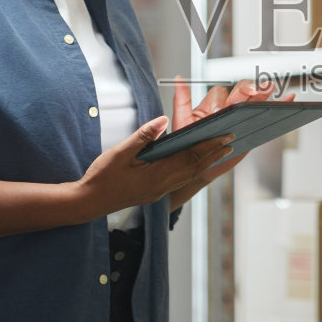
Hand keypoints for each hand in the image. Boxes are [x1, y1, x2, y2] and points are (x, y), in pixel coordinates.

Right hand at [76, 115, 232, 216]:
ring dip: (207, 162)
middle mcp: (163, 185)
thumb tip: (163, 119)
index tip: (226, 136)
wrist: (90, 202)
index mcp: (157, 174)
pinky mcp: (155, 193)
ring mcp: (160, 191)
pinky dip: (194, 170)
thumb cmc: (102, 176)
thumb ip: (143, 136)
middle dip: (215, 153)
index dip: (210, 145)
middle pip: (196, 166)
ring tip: (221, 152)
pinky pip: (181, 179)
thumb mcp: (120, 152)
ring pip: (190, 174)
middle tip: (232, 141)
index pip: (191, 156)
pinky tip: (196, 164)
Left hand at [167, 76, 295, 211]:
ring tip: (272, 89)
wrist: (196, 166)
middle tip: (257, 90)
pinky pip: (267, 114)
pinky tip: (291, 98)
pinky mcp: (252, 128)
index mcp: (212, 105)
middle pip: (241, 92)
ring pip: (254, 100)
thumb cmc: (188, 143)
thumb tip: (178, 77)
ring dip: (264, 93)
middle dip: (249, 89)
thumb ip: (181, 100)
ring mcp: (241, 117)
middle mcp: (227, 108)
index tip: (227, 105)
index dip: (226, 96)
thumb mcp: (182, 121)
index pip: (221, 92)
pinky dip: (281, 104)